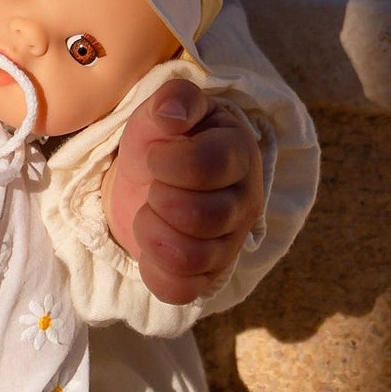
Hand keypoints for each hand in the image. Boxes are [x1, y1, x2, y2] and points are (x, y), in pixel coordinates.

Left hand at [103, 81, 263, 306]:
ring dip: (153, 235)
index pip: (209, 165)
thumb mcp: (162, 112)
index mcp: (238, 154)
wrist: (146, 180)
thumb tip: (172, 114)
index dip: (167, 162)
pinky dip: (155, 272)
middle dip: (159, 199)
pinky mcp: (207, 275)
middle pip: (202, 216)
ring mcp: (229, 243)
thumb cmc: (161, 142)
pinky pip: (182, 291)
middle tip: (153, 187)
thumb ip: (173, 100)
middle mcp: (244, 202)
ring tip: (149, 215)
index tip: (154, 156)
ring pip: (192, 257)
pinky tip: (149, 247)